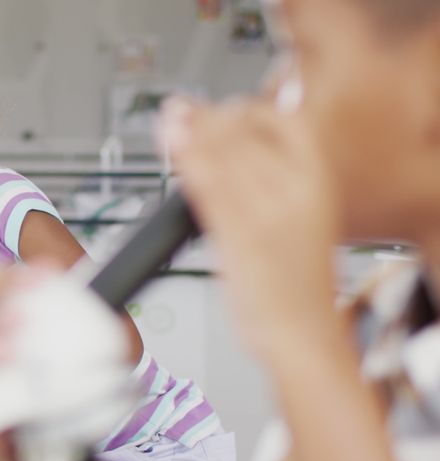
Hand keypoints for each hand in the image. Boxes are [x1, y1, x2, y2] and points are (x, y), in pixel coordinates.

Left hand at [161, 97, 343, 361]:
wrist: (300, 327)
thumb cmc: (295, 271)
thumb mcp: (301, 206)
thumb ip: (275, 167)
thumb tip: (239, 126)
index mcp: (317, 175)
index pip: (280, 116)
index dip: (242, 107)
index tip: (218, 109)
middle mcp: (295, 187)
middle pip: (245, 129)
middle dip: (206, 116)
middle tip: (182, 113)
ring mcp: (267, 211)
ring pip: (222, 153)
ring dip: (188, 129)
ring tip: (169, 118)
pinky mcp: (239, 235)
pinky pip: (208, 188)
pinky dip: (185, 161)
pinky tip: (171, 146)